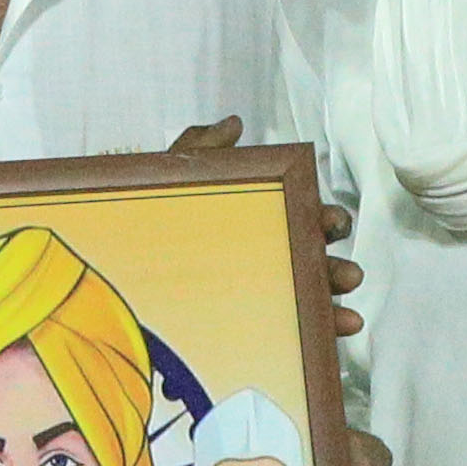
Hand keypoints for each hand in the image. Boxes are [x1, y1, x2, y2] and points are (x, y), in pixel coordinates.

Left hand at [170, 115, 368, 342]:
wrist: (117, 263)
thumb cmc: (154, 220)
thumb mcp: (176, 180)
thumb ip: (203, 148)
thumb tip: (234, 123)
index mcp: (264, 221)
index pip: (306, 217)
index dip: (328, 220)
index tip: (332, 224)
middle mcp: (268, 258)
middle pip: (314, 263)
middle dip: (338, 269)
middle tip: (349, 276)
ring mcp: (261, 295)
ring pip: (308, 302)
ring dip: (335, 309)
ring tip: (347, 318)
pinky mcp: (248, 329)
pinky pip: (287, 337)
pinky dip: (313, 340)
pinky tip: (328, 342)